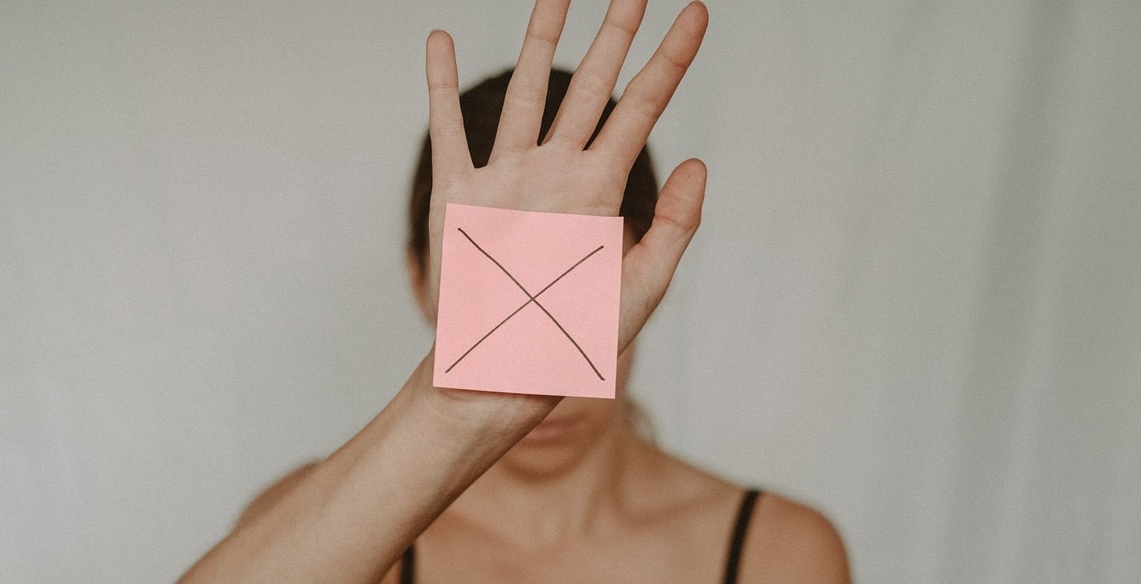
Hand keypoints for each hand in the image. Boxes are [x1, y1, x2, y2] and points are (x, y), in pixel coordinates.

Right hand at [423, 0, 709, 374]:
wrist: (501, 373)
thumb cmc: (572, 341)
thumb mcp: (641, 289)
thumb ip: (675, 226)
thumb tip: (702, 161)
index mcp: (602, 191)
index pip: (644, 108)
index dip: (671, 60)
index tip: (696, 12)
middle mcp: (556, 173)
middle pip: (589, 85)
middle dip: (612, 33)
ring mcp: (506, 178)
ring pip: (523, 90)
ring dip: (537, 39)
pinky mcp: (457, 194)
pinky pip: (447, 128)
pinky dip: (438, 84)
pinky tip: (440, 37)